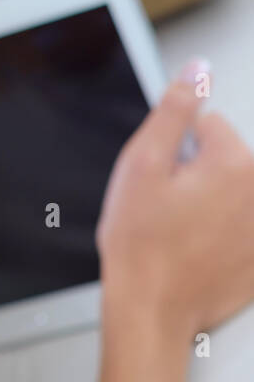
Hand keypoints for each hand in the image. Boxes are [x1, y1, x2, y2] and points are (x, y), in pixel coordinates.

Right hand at [96, 58, 253, 340]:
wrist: (152, 309)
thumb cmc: (141, 246)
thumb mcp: (141, 165)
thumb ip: (174, 109)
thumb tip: (198, 71)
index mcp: (235, 162)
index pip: (207, 125)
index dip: (173, 149)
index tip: (159, 180)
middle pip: (225, 159)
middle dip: (196, 176)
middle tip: (165, 209)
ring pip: (232, 194)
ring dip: (209, 206)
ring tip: (179, 233)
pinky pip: (240, 228)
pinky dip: (222, 235)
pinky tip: (196, 251)